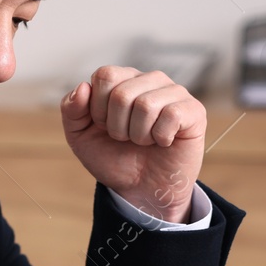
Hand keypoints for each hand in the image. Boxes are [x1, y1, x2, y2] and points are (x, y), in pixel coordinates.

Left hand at [60, 66, 205, 222]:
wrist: (141, 190)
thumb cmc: (114, 158)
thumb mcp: (81, 137)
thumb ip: (72, 110)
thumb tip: (83, 87)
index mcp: (123, 79)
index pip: (105, 75)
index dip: (99, 109)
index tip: (105, 127)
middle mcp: (149, 79)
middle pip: (122, 93)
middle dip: (118, 127)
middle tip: (127, 138)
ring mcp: (174, 92)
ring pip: (145, 105)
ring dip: (139, 135)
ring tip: (145, 141)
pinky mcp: (194, 110)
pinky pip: (171, 115)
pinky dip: (161, 138)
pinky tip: (164, 142)